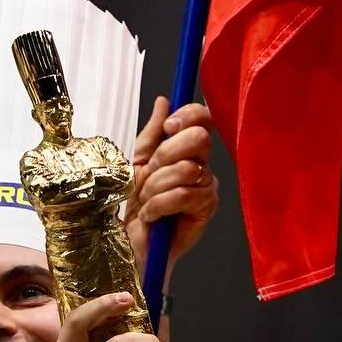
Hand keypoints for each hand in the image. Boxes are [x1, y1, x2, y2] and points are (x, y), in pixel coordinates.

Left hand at [126, 97, 219, 270]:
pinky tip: (153, 216)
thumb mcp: (137, 162)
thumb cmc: (137, 204)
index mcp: (187, 148)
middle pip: (198, 139)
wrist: (134, 240)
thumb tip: (164, 101)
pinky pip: (183, 195)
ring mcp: (208, 185)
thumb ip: (152, 133)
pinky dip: (159, 206)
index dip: (187, 116)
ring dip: (155, 187)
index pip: (202, 119)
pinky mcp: (207, 207)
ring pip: (185, 170)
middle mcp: (202, 164)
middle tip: (149, 175)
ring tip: (147, 201)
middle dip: (165, 156)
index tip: (168, 128)